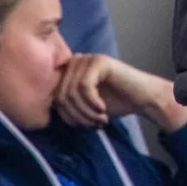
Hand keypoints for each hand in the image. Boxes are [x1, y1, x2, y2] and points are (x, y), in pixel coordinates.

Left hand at [56, 53, 186, 132]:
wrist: (143, 98)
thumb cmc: (114, 103)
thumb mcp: (83, 107)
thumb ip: (66, 105)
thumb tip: (44, 115)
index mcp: (68, 72)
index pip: (54, 97)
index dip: (67, 116)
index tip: (84, 126)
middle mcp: (75, 62)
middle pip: (60, 95)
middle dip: (76, 116)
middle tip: (93, 124)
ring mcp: (87, 59)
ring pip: (71, 93)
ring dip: (85, 113)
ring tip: (99, 119)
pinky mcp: (99, 61)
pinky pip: (84, 87)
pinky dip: (92, 104)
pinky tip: (103, 110)